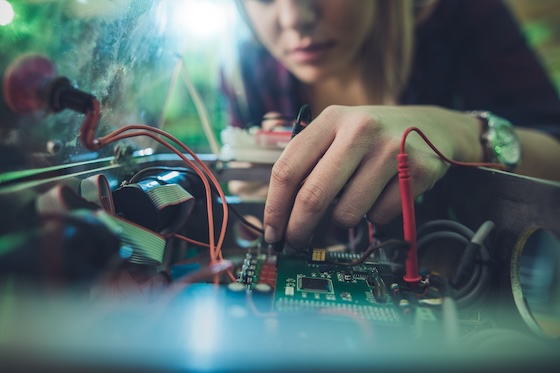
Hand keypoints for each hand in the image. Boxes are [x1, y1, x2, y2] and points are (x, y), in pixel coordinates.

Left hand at [263, 105, 482, 247]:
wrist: (431, 126)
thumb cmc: (372, 137)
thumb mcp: (338, 133)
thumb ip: (309, 164)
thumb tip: (281, 217)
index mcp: (331, 119)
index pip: (287, 169)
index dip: (274, 207)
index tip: (272, 232)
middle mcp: (360, 129)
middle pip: (312, 196)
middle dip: (298, 229)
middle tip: (295, 242)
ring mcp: (391, 150)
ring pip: (347, 213)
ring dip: (344, 219)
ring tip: (356, 200)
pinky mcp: (418, 171)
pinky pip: (380, 216)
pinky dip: (375, 216)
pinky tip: (383, 195)